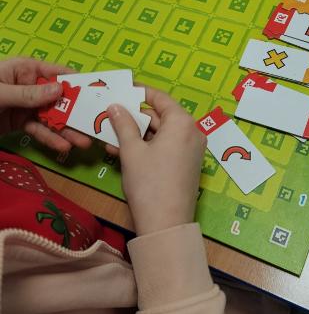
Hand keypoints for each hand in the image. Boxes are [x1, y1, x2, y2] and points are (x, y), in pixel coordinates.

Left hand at [0, 57, 90, 152]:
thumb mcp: (0, 92)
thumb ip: (27, 93)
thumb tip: (59, 90)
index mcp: (25, 70)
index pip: (57, 73)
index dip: (76, 83)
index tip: (95, 94)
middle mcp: (30, 86)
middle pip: (59, 99)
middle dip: (76, 112)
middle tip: (92, 125)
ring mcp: (26, 105)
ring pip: (52, 117)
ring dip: (67, 130)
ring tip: (83, 142)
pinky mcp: (20, 122)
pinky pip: (39, 130)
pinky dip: (50, 139)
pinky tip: (63, 146)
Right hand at [107, 87, 205, 235]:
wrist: (166, 224)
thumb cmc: (149, 182)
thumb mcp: (132, 150)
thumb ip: (123, 124)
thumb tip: (115, 106)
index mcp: (182, 122)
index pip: (160, 98)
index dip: (140, 92)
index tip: (122, 90)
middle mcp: (192, 132)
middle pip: (160, 116)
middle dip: (134, 118)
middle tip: (110, 118)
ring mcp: (192, 150)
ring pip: (161, 134)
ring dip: (137, 135)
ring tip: (110, 139)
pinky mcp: (188, 164)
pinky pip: (166, 147)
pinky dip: (147, 147)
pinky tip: (123, 152)